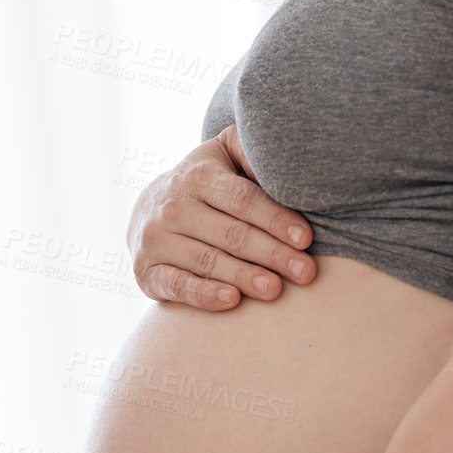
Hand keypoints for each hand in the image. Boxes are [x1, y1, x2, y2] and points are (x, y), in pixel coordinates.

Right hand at [127, 126, 317, 310]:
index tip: (305, 238)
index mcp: (198, 176)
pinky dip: (204, 295)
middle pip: (231, 234)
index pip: (242, 200)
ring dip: (244, 277)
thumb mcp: (223, 155)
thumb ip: (250, 152)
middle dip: (272, 254)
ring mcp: (156, 240)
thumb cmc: (204, 184)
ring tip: (276, 289)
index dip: (275, 220)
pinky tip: (231, 300)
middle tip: (304, 271)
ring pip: (208, 262)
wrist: (148, 209)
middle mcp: (173, 207)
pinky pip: (178, 285)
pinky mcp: (146, 271)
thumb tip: (283, 162)